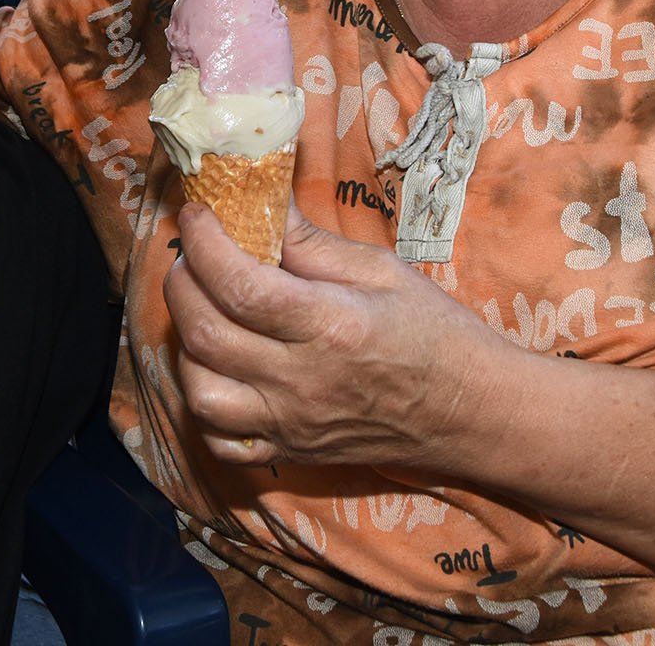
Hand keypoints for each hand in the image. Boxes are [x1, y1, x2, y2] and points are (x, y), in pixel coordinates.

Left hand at [164, 202, 500, 471]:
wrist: (473, 413)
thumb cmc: (435, 333)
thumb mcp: (382, 271)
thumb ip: (312, 242)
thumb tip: (258, 201)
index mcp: (330, 326)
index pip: (239, 284)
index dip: (203, 243)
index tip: (196, 214)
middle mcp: (302, 381)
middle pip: (206, 333)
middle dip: (181, 282)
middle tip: (193, 254)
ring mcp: (292, 425)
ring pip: (199, 392)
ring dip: (186, 344)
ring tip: (204, 310)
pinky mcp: (291, 452)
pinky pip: (219, 441)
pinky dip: (203, 405)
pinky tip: (218, 369)